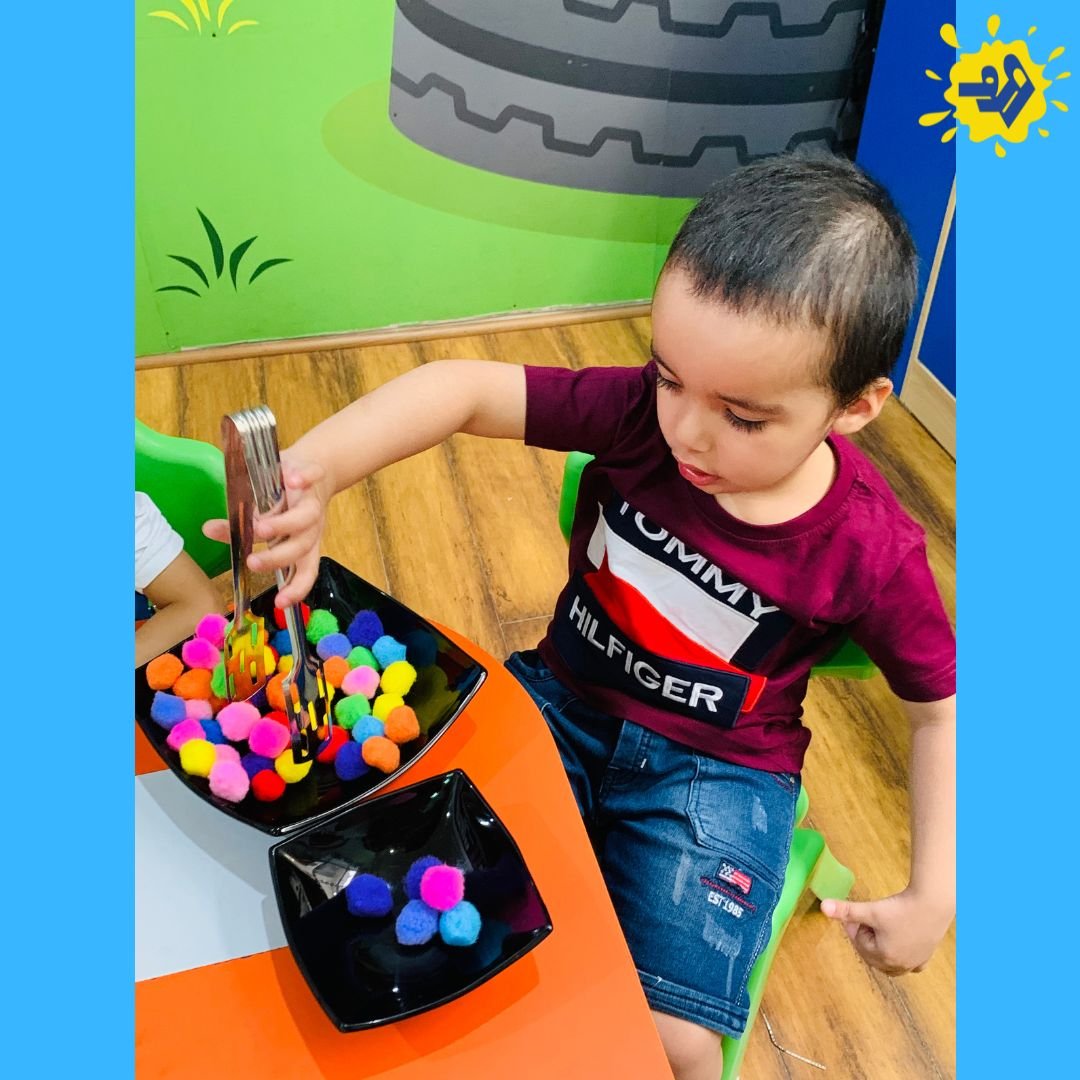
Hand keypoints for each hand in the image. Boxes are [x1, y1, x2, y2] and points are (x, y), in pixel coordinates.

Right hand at [202, 454, 330, 607]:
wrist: (316, 468)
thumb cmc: (288, 502)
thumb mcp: (268, 519)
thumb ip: (243, 529)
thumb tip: (207, 530)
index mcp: (304, 543)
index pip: (305, 572)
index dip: (296, 589)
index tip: (278, 603)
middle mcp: (312, 527)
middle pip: (301, 547)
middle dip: (277, 557)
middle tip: (251, 561)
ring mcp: (313, 501)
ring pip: (307, 518)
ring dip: (284, 524)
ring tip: (258, 525)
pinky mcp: (315, 475)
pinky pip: (313, 477)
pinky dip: (303, 479)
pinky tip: (290, 480)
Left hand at [820, 890, 952, 975]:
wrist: (933, 904)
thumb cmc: (901, 909)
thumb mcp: (870, 910)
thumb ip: (846, 910)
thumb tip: (823, 907)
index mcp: (884, 957)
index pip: (860, 944)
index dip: (855, 927)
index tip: (853, 914)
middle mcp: (900, 965)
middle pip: (873, 955)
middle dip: (866, 938)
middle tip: (866, 919)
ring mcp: (914, 963)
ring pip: (890, 963)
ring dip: (880, 949)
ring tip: (880, 928)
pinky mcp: (926, 956)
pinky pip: (910, 964)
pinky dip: (901, 957)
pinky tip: (900, 947)